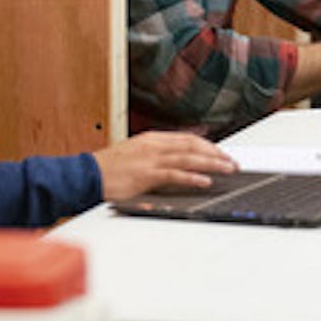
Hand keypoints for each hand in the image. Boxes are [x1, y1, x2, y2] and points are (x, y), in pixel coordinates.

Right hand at [94, 132, 237, 200]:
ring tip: (227, 169)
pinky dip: (192, 177)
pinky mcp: (146, 174)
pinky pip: (174, 174)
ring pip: (188, 158)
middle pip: (192, 145)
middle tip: (233, 162)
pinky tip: (204, 181)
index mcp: (152, 139)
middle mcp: (154, 145)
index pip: (187, 138)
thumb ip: (155, 157)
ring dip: (211, 163)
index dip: (208, 145)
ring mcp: (150, 159)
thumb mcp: (135, 156)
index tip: (222, 153)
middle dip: (215, 153)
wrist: (87, 174)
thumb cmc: (108, 168)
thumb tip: (176, 165)